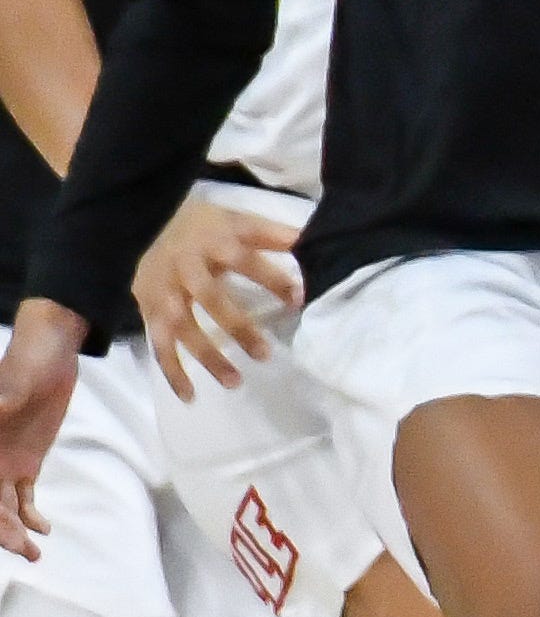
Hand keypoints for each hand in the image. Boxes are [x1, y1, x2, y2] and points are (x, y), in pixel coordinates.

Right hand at [0, 302, 78, 560]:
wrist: (49, 355)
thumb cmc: (23, 367)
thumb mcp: (10, 389)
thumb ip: (0, 407)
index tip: (1, 535)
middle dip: (1, 531)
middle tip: (24, 551)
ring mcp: (3, 464)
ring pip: (2, 507)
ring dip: (15, 530)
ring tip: (34, 552)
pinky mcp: (25, 464)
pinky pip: (23, 497)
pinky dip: (30, 514)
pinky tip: (44, 528)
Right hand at [132, 193, 299, 402]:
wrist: (150, 222)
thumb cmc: (209, 228)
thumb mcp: (241, 220)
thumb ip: (275, 234)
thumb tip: (315, 241)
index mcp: (212, 240)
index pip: (244, 259)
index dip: (270, 278)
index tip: (298, 299)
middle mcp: (184, 265)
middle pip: (209, 297)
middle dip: (236, 326)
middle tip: (264, 354)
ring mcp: (163, 289)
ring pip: (180, 325)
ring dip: (206, 356)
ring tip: (235, 382)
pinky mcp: (148, 309)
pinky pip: (158, 343)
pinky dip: (172, 371)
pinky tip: (190, 396)